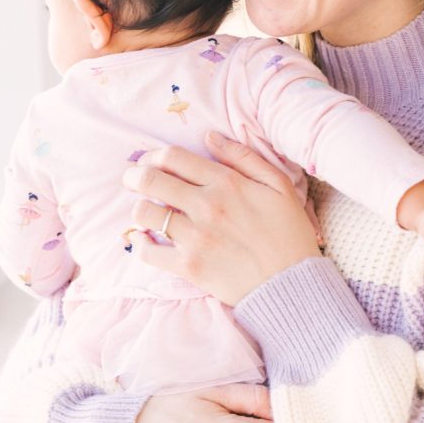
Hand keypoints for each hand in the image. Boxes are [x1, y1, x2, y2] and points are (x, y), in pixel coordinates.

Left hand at [122, 131, 321, 304]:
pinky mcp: (188, 267)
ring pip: (144, 213)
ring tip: (145, 211)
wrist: (291, 284)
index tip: (149, 161)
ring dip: (139, 208)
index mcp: (226, 183)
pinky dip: (140, 243)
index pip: (174, 158)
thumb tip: (210, 137)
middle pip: (151, 181)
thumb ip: (244, 157)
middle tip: (132, 180)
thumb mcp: (279, 186)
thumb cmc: (289, 233)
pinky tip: (143, 239)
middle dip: (134, 176)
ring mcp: (195, 238)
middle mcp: (206, 207)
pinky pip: (148, 251)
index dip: (154, 155)